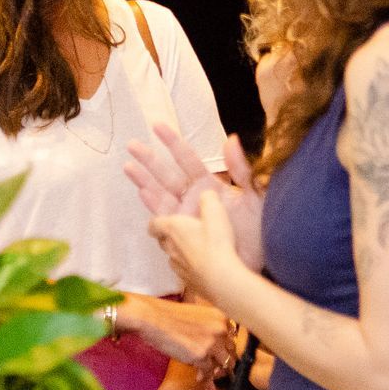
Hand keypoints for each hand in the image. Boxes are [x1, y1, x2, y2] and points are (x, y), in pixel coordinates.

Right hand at [118, 292, 236, 381]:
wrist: (152, 318)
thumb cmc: (167, 315)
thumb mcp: (196, 315)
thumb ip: (209, 327)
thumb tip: (214, 344)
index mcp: (221, 317)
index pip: (233, 337)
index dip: (226, 348)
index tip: (220, 354)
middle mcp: (221, 329)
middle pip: (232, 352)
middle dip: (222, 360)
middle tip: (214, 367)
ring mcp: (212, 343)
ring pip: (224, 364)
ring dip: (215, 369)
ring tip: (205, 372)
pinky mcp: (201, 356)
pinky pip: (209, 372)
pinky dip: (203, 375)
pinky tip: (197, 376)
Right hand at [125, 124, 264, 272]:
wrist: (258, 263)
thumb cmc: (261, 230)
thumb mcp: (255, 196)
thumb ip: (242, 169)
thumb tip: (231, 139)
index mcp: (210, 185)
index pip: (187, 159)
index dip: (172, 143)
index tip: (158, 126)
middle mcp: (193, 197)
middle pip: (167, 174)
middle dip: (150, 160)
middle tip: (132, 144)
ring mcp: (185, 215)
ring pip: (160, 193)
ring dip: (144, 180)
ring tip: (128, 166)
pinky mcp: (181, 233)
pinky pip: (162, 217)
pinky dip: (152, 205)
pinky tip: (142, 193)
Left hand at [147, 190, 251, 303]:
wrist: (221, 279)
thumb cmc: (216, 242)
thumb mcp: (215, 213)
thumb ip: (208, 199)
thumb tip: (206, 195)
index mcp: (172, 228)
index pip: (154, 224)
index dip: (156, 222)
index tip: (160, 221)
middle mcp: (170, 247)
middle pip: (162, 240)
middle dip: (169, 236)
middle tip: (182, 232)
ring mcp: (177, 266)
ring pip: (172, 256)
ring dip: (179, 251)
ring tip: (194, 249)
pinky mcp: (187, 281)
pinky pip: (183, 271)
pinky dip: (189, 266)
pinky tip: (202, 265)